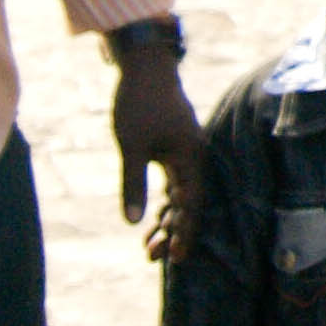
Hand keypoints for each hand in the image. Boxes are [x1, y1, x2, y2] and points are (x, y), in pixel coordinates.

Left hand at [113, 47, 203, 261]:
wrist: (145, 66)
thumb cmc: (139, 103)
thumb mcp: (132, 146)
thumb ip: (134, 184)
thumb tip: (133, 221)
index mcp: (190, 158)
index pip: (191, 205)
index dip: (184, 233)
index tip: (177, 259)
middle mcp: (193, 158)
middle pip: (187, 204)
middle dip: (172, 232)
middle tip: (153, 257)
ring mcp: (184, 152)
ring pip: (179, 195)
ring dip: (166, 219)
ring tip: (148, 246)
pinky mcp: (173, 147)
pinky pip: (174, 182)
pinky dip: (163, 201)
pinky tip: (152, 216)